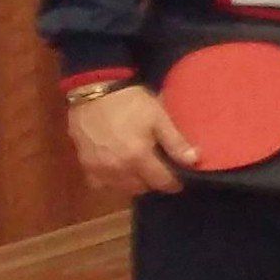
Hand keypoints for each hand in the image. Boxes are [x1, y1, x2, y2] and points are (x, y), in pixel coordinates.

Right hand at [68, 85, 197, 199]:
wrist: (95, 91)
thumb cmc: (130, 102)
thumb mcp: (159, 117)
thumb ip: (176, 142)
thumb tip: (194, 161)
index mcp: (138, 157)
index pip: (161, 182)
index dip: (174, 183)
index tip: (179, 179)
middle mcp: (117, 168)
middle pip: (141, 188)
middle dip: (154, 183)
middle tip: (160, 171)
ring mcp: (99, 168)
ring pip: (121, 188)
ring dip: (134, 184)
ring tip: (141, 171)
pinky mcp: (84, 164)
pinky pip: (100, 184)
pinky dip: (111, 182)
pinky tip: (118, 171)